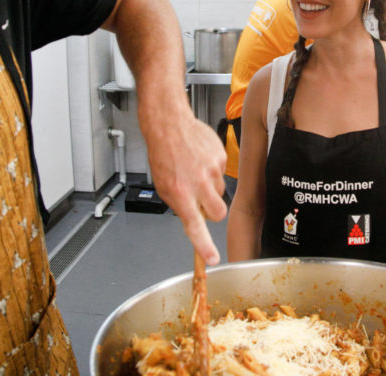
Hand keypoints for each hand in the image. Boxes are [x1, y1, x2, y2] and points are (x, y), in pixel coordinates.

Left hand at [143, 105, 226, 264]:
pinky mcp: (221, 157)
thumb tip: (194, 217)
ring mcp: (212, 170)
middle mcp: (198, 183)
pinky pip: (222, 172)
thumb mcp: (163, 185)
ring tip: (195, 170)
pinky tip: (200, 159)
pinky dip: (212, 169)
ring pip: (220, 191)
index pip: (195, 227)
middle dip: (212, 211)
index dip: (205, 246)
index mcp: (181, 194)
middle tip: (201, 200)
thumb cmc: (163, 154)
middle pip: (218, 212)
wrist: (169, 125)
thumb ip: (180, 204)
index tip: (212, 259)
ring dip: (210, 187)